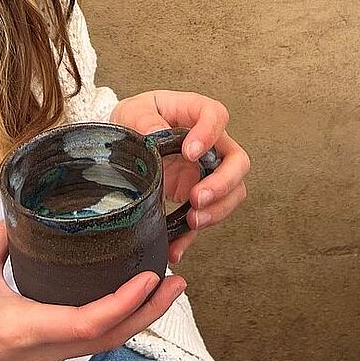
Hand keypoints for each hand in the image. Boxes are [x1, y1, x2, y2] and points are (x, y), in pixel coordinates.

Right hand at [0, 222, 185, 360]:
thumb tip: (30, 208)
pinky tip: (112, 302)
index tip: (151, 277)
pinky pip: (80, 347)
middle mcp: (40, 355)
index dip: (127, 302)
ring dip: (131, 320)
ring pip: (98, 347)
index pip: (91, 322)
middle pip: (109, 340)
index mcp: (24, 329)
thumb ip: (4, 234)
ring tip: (154, 288)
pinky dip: (106, 325)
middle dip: (148, 312)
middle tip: (175, 281)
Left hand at [110, 90, 249, 261]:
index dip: (210, 134)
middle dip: (223, 184)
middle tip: (196, 197)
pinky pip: (203, 218)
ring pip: (232, 193)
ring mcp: (205, 171)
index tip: (190, 152)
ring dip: (217, 210)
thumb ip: (143, 120)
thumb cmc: (133, 120)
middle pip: (236, 161)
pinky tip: (176, 248)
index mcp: (193, 114)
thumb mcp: (131, 112)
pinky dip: (191, 237)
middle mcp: (208, 144)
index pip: (216, 116)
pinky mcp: (195, 195)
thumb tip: (156, 133)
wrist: (122, 145)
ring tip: (193, 220)